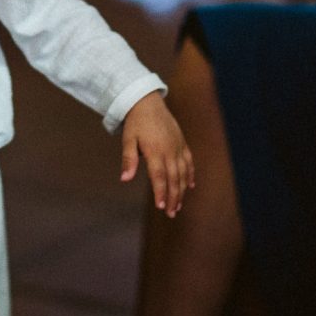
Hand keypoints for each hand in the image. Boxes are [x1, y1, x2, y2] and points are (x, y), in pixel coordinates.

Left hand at [121, 91, 193, 217]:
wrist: (148, 102)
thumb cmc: (136, 123)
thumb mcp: (128, 139)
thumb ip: (128, 159)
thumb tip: (124, 179)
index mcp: (155, 151)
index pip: (159, 177)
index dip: (161, 192)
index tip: (161, 207)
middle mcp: (169, 151)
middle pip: (174, 179)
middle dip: (173, 197)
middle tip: (171, 213)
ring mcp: (177, 147)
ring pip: (183, 173)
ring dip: (182, 190)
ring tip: (179, 205)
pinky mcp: (182, 143)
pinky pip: (189, 161)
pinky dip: (190, 174)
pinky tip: (190, 186)